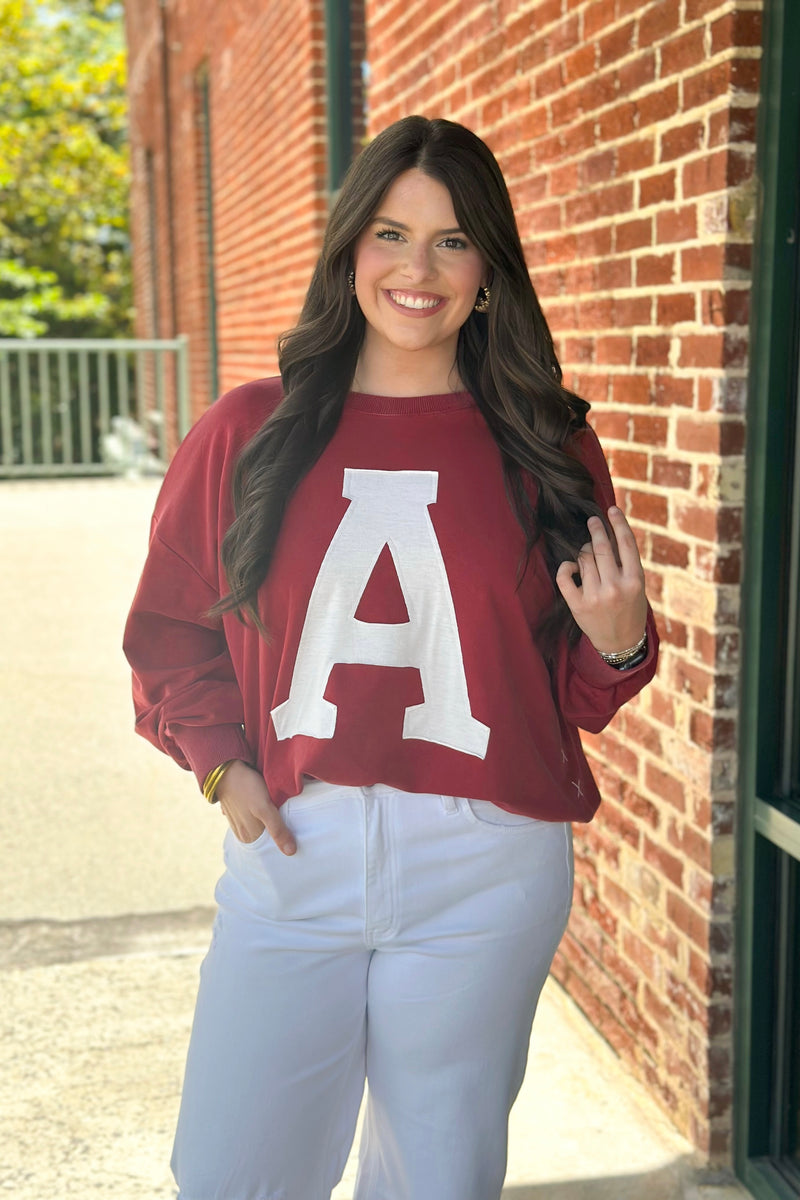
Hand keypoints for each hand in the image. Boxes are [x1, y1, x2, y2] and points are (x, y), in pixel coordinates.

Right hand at [216, 760, 296, 855]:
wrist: (226, 768)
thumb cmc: (246, 787)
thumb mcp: (264, 808)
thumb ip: (277, 830)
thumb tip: (291, 852)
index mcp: (248, 837)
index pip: (271, 848)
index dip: (285, 843)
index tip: (299, 838)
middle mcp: (242, 833)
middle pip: (267, 838)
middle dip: (281, 834)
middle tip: (297, 826)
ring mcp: (240, 821)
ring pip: (262, 828)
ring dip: (274, 824)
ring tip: (288, 817)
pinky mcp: (240, 810)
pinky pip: (256, 818)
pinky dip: (265, 817)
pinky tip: (274, 809)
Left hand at [555, 506, 647, 655]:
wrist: (620, 642)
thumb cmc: (630, 608)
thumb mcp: (637, 587)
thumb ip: (626, 564)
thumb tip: (609, 533)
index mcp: (635, 581)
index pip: (626, 544)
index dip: (618, 523)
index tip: (611, 509)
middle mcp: (615, 588)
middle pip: (602, 547)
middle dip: (596, 529)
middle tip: (592, 520)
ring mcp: (595, 597)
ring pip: (584, 559)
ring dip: (584, 551)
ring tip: (587, 553)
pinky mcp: (578, 605)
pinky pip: (565, 576)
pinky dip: (566, 567)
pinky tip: (571, 566)